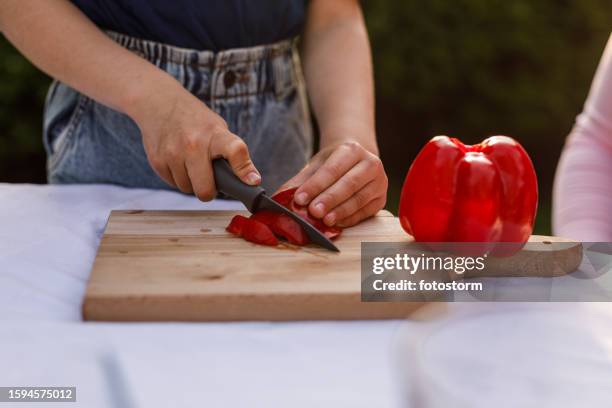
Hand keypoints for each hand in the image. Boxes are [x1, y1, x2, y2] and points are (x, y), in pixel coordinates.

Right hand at [129, 81, 260, 199]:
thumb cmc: (195, 120)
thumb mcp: (218, 128)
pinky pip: (173, 183)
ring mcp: (173, 153)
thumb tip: (251, 181)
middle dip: (209, 191)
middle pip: (205, 189)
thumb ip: (232, 153)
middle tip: (210, 181)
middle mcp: (193, 144)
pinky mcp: (157, 161)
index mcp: (215, 134)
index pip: (235, 151)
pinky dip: (178, 177)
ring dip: (191, 182)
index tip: (253, 182)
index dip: (244, 169)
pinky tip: (178, 161)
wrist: (159, 102)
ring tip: (191, 164)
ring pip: (188, 189)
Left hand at [279, 141, 387, 226]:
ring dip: (340, 212)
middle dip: (329, 199)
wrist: (356, 160)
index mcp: (352, 150)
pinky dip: (351, 219)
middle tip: (313, 212)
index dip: (316, 185)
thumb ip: (300, 181)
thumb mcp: (316, 165)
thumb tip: (278, 199)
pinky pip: (366, 211)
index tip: (300, 198)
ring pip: (359, 199)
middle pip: (348, 184)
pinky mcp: (381, 199)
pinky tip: (337, 224)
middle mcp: (371, 163)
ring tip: (324, 221)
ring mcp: (379, 182)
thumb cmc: (334, 163)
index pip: (332, 169)